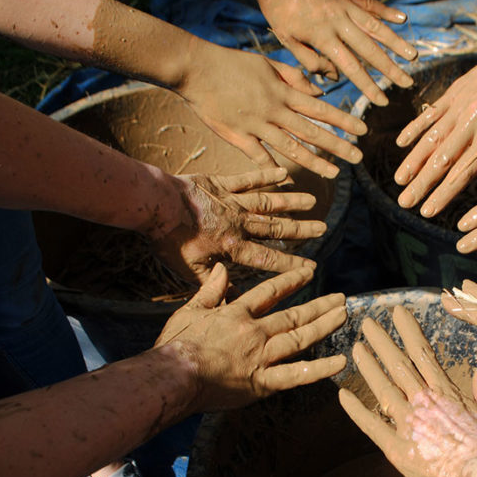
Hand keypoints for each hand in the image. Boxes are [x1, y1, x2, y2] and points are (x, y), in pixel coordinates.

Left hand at [151, 168, 324, 281]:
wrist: (153, 205)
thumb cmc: (168, 240)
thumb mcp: (189, 270)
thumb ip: (214, 285)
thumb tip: (234, 303)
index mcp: (232, 247)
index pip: (267, 259)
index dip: (291, 264)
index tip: (312, 268)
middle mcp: (238, 224)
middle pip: (276, 228)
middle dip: (301, 230)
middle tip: (323, 228)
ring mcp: (232, 201)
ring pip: (268, 203)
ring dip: (291, 202)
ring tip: (313, 201)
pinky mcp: (220, 184)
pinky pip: (247, 179)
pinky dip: (266, 175)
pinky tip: (283, 173)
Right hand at [156, 263, 346, 410]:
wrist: (172, 378)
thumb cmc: (174, 346)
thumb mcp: (189, 310)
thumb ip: (210, 289)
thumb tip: (221, 268)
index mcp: (237, 314)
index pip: (270, 292)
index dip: (292, 281)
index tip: (310, 273)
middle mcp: (254, 332)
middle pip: (294, 316)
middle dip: (320, 305)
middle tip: (341, 297)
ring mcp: (261, 357)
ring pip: (300, 339)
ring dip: (325, 326)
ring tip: (344, 316)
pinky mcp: (261, 383)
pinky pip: (296, 375)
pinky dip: (319, 369)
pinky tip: (339, 362)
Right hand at [177, 45, 366, 177]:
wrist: (196, 69)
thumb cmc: (232, 63)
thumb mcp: (268, 64)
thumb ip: (295, 78)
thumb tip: (319, 91)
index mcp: (282, 92)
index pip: (320, 108)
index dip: (343, 120)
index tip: (362, 130)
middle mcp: (273, 110)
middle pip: (311, 131)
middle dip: (337, 145)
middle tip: (358, 157)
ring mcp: (256, 125)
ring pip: (290, 147)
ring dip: (314, 161)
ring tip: (334, 173)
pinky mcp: (237, 136)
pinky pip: (259, 157)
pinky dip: (273, 169)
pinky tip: (289, 181)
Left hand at [243, 0, 417, 105]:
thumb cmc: (276, 7)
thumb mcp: (286, 37)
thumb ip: (310, 59)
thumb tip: (333, 77)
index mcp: (322, 36)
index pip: (351, 67)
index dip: (368, 86)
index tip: (382, 101)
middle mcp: (338, 21)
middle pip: (370, 50)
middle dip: (390, 69)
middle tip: (407, 84)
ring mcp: (345, 3)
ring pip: (375, 26)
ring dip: (396, 43)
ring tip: (413, 57)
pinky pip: (371, 2)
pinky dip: (387, 11)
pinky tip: (403, 20)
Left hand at [339, 306, 476, 476]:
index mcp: (444, 391)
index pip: (422, 352)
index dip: (408, 330)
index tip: (397, 313)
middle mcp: (422, 402)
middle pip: (397, 364)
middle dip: (381, 341)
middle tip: (367, 323)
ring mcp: (407, 424)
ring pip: (382, 388)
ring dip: (367, 366)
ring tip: (356, 348)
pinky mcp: (397, 448)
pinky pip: (371, 425)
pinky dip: (356, 410)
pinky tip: (342, 396)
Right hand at [393, 46, 476, 217]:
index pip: (463, 173)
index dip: (443, 195)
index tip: (428, 212)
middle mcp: (473, 122)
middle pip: (441, 160)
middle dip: (421, 184)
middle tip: (404, 203)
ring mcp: (461, 106)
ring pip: (431, 138)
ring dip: (413, 161)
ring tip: (399, 180)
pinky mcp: (454, 91)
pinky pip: (431, 113)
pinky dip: (415, 128)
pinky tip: (401, 144)